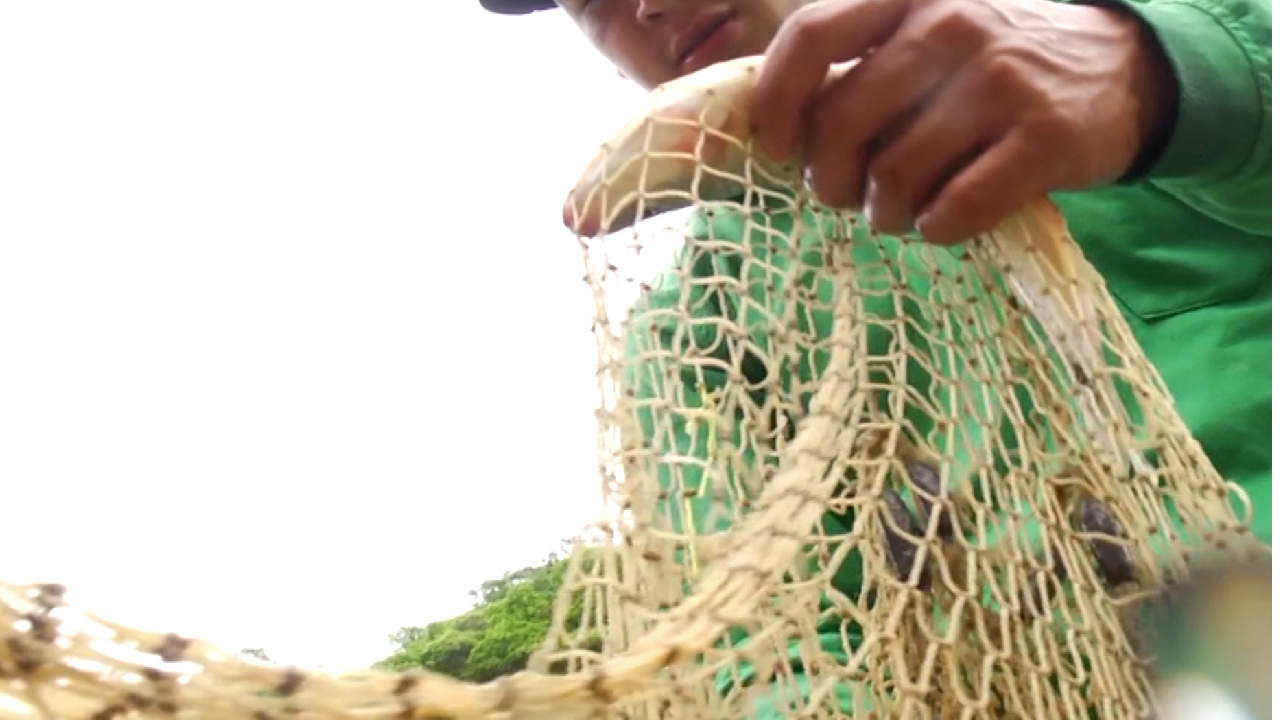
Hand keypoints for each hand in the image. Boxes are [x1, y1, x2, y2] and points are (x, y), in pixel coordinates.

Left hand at [748, 0, 1175, 243]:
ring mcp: (1000, 79)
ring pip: (892, 174)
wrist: (1121, 70)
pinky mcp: (1044, 137)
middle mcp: (951, 24)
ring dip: (882, 212)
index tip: (774, 148)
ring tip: (894, 213)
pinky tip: (940, 222)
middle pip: (840, 122)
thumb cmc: (992, 67)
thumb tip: (774, 128)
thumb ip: (859, 64)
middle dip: (827, 179)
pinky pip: (954, 208)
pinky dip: (935, 229)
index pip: (811, 35)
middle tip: (842, 196)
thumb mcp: (926, 35)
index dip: (775, 101)